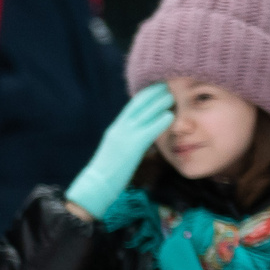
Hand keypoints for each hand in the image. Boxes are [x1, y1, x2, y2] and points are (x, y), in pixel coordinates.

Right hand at [63, 83, 173, 218]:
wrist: (96, 184)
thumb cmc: (107, 172)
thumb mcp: (116, 150)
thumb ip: (127, 140)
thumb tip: (139, 136)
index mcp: (116, 129)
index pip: (132, 106)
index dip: (146, 94)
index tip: (158, 87)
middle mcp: (119, 128)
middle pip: (138, 105)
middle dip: (154, 93)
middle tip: (169, 85)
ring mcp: (124, 136)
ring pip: (144, 114)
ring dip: (159, 103)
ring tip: (173, 96)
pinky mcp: (131, 147)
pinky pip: (148, 130)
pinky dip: (160, 122)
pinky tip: (170, 116)